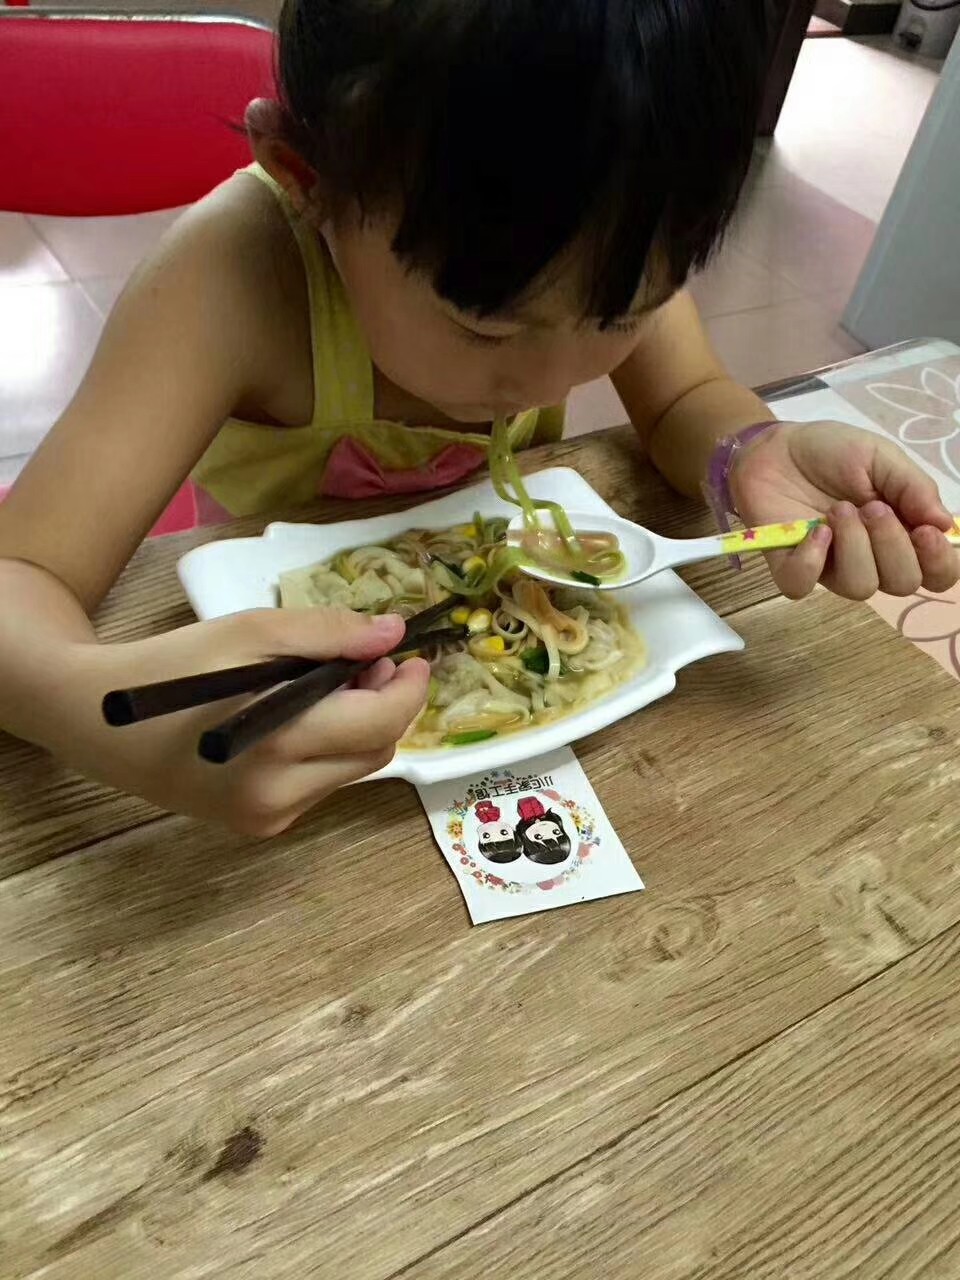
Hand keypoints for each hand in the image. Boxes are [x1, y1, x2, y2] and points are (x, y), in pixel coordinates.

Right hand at [69, 609, 429, 835]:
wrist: (97, 720)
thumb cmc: (174, 666)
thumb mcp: (253, 631)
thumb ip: (330, 634)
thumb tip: (392, 635)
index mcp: (279, 742)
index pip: (380, 723)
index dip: (409, 690)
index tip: (413, 658)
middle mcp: (280, 794)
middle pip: (375, 752)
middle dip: (385, 707)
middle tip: (366, 664)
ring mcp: (268, 817)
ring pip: (351, 772)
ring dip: (358, 729)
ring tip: (330, 686)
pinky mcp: (258, 826)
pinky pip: (319, 786)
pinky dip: (326, 751)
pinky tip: (297, 721)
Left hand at [729, 421, 958, 600]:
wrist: (776, 446)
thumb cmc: (832, 452)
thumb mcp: (881, 456)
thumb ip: (914, 488)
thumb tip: (945, 524)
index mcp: (902, 533)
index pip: (936, 573)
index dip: (939, 563)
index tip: (926, 532)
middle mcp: (872, 557)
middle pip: (902, 584)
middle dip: (892, 546)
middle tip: (872, 507)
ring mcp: (830, 566)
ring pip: (859, 587)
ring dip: (854, 546)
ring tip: (838, 509)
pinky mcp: (790, 565)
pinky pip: (803, 586)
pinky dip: (811, 561)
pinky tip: (815, 532)